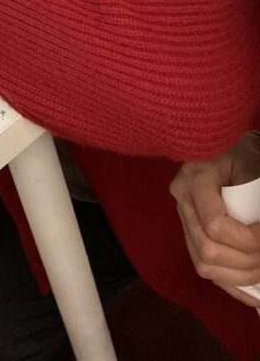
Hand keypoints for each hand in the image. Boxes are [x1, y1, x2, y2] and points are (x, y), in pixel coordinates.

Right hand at [170, 131, 259, 305]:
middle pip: (208, 251)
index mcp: (195, 177)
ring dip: (242, 276)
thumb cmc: (241, 149)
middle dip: (247, 262)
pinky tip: (256, 294)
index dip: (247, 239)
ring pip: (204, 265)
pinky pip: (205, 267)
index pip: (214, 225)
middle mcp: (182, 200)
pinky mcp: (189, 231)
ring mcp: (183, 217)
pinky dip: (233, 285)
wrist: (219, 140)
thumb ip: (256, 199)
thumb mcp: (253, 164)